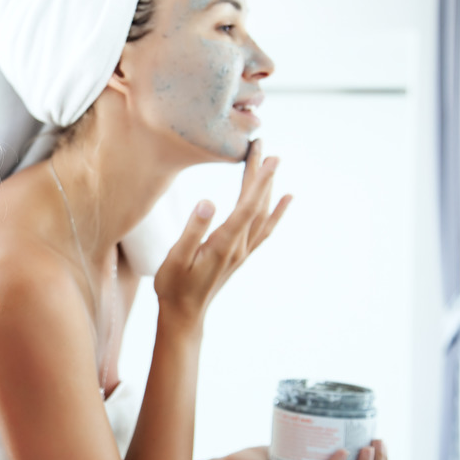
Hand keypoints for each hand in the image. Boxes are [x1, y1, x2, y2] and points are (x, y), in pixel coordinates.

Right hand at [153, 139, 291, 325]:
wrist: (184, 313)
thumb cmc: (174, 285)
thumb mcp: (176, 258)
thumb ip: (193, 230)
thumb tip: (209, 201)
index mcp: (224, 243)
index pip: (247, 206)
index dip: (258, 180)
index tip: (267, 157)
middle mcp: (239, 246)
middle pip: (256, 204)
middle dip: (261, 174)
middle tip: (264, 146)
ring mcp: (242, 251)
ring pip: (261, 213)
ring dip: (267, 186)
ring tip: (271, 161)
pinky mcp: (240, 254)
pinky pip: (264, 228)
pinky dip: (277, 211)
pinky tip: (285, 199)